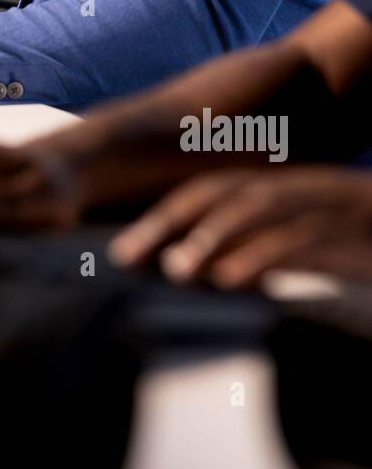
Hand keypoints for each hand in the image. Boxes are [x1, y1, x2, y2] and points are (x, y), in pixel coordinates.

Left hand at [108, 167, 371, 287]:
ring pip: (255, 211)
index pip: (209, 192)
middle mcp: (294, 188)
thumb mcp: (307, 242)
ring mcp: (321, 205)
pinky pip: (298, 239)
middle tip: (124, 255)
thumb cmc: (363, 241)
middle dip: (168, 223)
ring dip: (208, 238)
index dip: (164, 215)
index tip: (121, 247)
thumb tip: (207, 272)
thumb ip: (260, 249)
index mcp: (280, 188)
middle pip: (220, 195)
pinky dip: (260, 256)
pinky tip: (230, 280)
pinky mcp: (347, 230)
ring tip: (172, 268)